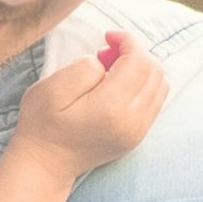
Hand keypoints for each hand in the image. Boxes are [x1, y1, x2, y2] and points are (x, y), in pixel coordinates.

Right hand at [16, 26, 168, 173]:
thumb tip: (105, 63)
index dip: (127, 40)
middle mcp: (132, 122)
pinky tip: (118, 86)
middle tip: (106, 53)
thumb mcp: (50, 89)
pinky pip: (155, 101)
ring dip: (141, 68)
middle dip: (135, 52)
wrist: (45, 165)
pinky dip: (142, 85)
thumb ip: (82, 68)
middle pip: (155, 71)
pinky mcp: (137, 137)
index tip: (107, 36)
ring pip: (160, 85)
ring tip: (112, 70)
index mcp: (111, 108)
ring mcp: (138, 132)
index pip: (139, 61)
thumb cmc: (42, 125)